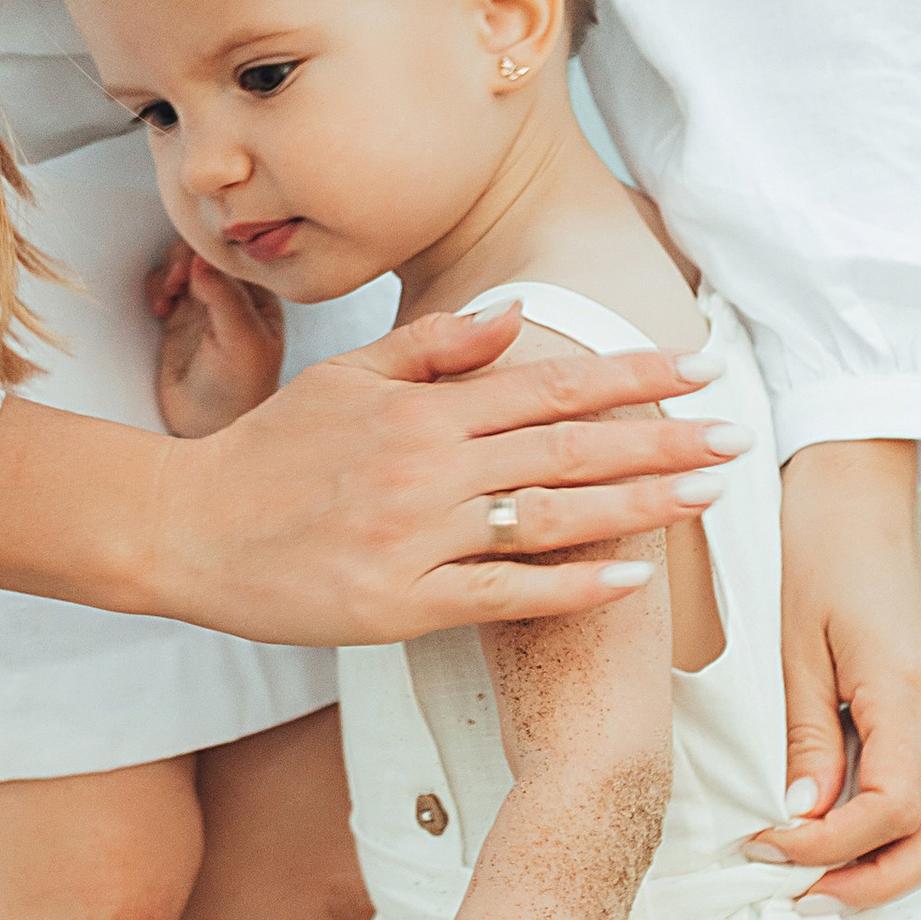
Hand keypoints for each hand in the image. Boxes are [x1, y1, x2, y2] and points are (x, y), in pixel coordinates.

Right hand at [142, 301, 743, 642]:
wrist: (186, 530)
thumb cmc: (269, 453)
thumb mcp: (346, 378)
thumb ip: (435, 348)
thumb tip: (515, 316)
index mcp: (421, 410)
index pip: (547, 383)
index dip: (630, 376)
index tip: (694, 369)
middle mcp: (428, 467)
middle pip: (567, 447)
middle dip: (661, 440)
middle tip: (734, 438)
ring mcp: (418, 538)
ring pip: (550, 516)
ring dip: (638, 504)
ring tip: (705, 497)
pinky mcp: (402, 603)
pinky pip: (505, 594)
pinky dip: (572, 586)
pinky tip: (632, 575)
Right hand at [149, 238, 284, 438]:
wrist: (208, 426)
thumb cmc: (239, 391)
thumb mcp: (242, 342)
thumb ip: (225, 297)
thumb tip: (201, 259)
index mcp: (259, 295)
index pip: (235, 253)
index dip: (211, 251)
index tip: (196, 264)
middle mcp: (233, 295)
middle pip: (204, 251)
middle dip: (185, 259)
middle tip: (177, 282)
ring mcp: (204, 304)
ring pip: (181, 263)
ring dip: (168, 272)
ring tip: (168, 295)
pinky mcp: (178, 317)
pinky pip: (162, 285)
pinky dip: (155, 288)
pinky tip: (160, 308)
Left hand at [746, 440, 920, 909]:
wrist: (856, 505)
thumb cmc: (817, 562)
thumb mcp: (794, 648)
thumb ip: (805, 737)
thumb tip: (801, 818)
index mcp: (909, 693)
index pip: (893, 808)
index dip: (831, 846)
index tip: (767, 845)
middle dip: (882, 882)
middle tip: (805, 896)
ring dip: (894, 867)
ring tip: (819, 880)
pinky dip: (896, 836)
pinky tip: (839, 838)